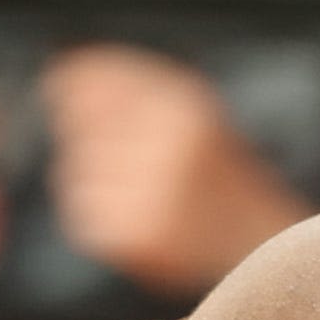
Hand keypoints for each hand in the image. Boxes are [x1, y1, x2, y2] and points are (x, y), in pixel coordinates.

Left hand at [39, 47, 305, 296]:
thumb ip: (132, 87)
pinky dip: (98, 216)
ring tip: (139, 192)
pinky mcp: (134, 237)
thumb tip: (58, 73)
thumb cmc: (219, 175)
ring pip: (73, 170)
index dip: (70, 83)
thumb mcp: (192, 113)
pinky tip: (137, 219)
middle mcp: (167, 146)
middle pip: (77, 125)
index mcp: (184, 106)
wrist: (262, 246)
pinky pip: (81, 213)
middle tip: (130, 160)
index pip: (94, 78)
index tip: (61, 88)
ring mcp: (150, 194)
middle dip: (90, 140)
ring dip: (93, 180)